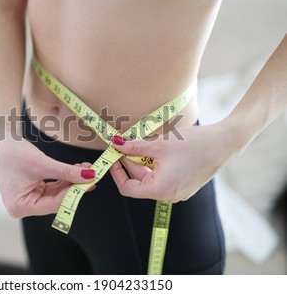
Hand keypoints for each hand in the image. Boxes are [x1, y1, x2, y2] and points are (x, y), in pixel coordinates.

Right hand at [0, 136, 95, 216]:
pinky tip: (76, 170)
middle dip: (73, 187)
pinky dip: (63, 178)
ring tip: (86, 169)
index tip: (90, 183)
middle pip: (56, 200)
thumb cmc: (12, 152)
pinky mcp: (31, 189)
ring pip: (56, 193)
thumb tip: (90, 176)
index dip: (73, 193)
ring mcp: (27, 199)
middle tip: (91, 175)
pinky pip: (51, 187)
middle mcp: (23, 206)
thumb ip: (66, 171)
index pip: (53, 204)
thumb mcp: (42, 163)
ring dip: (70, 181)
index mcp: (20, 206)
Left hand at [110, 123, 230, 202]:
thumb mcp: (159, 144)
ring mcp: (178, 192)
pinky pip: (163, 178)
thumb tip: (115, 144)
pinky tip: (156, 150)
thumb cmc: (194, 144)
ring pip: (151, 179)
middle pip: (139, 183)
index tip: (113, 157)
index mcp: (160, 190)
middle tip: (124, 145)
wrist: (225, 143)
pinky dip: (155, 166)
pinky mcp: (185, 185)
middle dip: (130, 164)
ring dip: (142, 163)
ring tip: (142, 144)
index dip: (116, 173)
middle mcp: (169, 196)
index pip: (127, 189)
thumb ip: (134, 147)